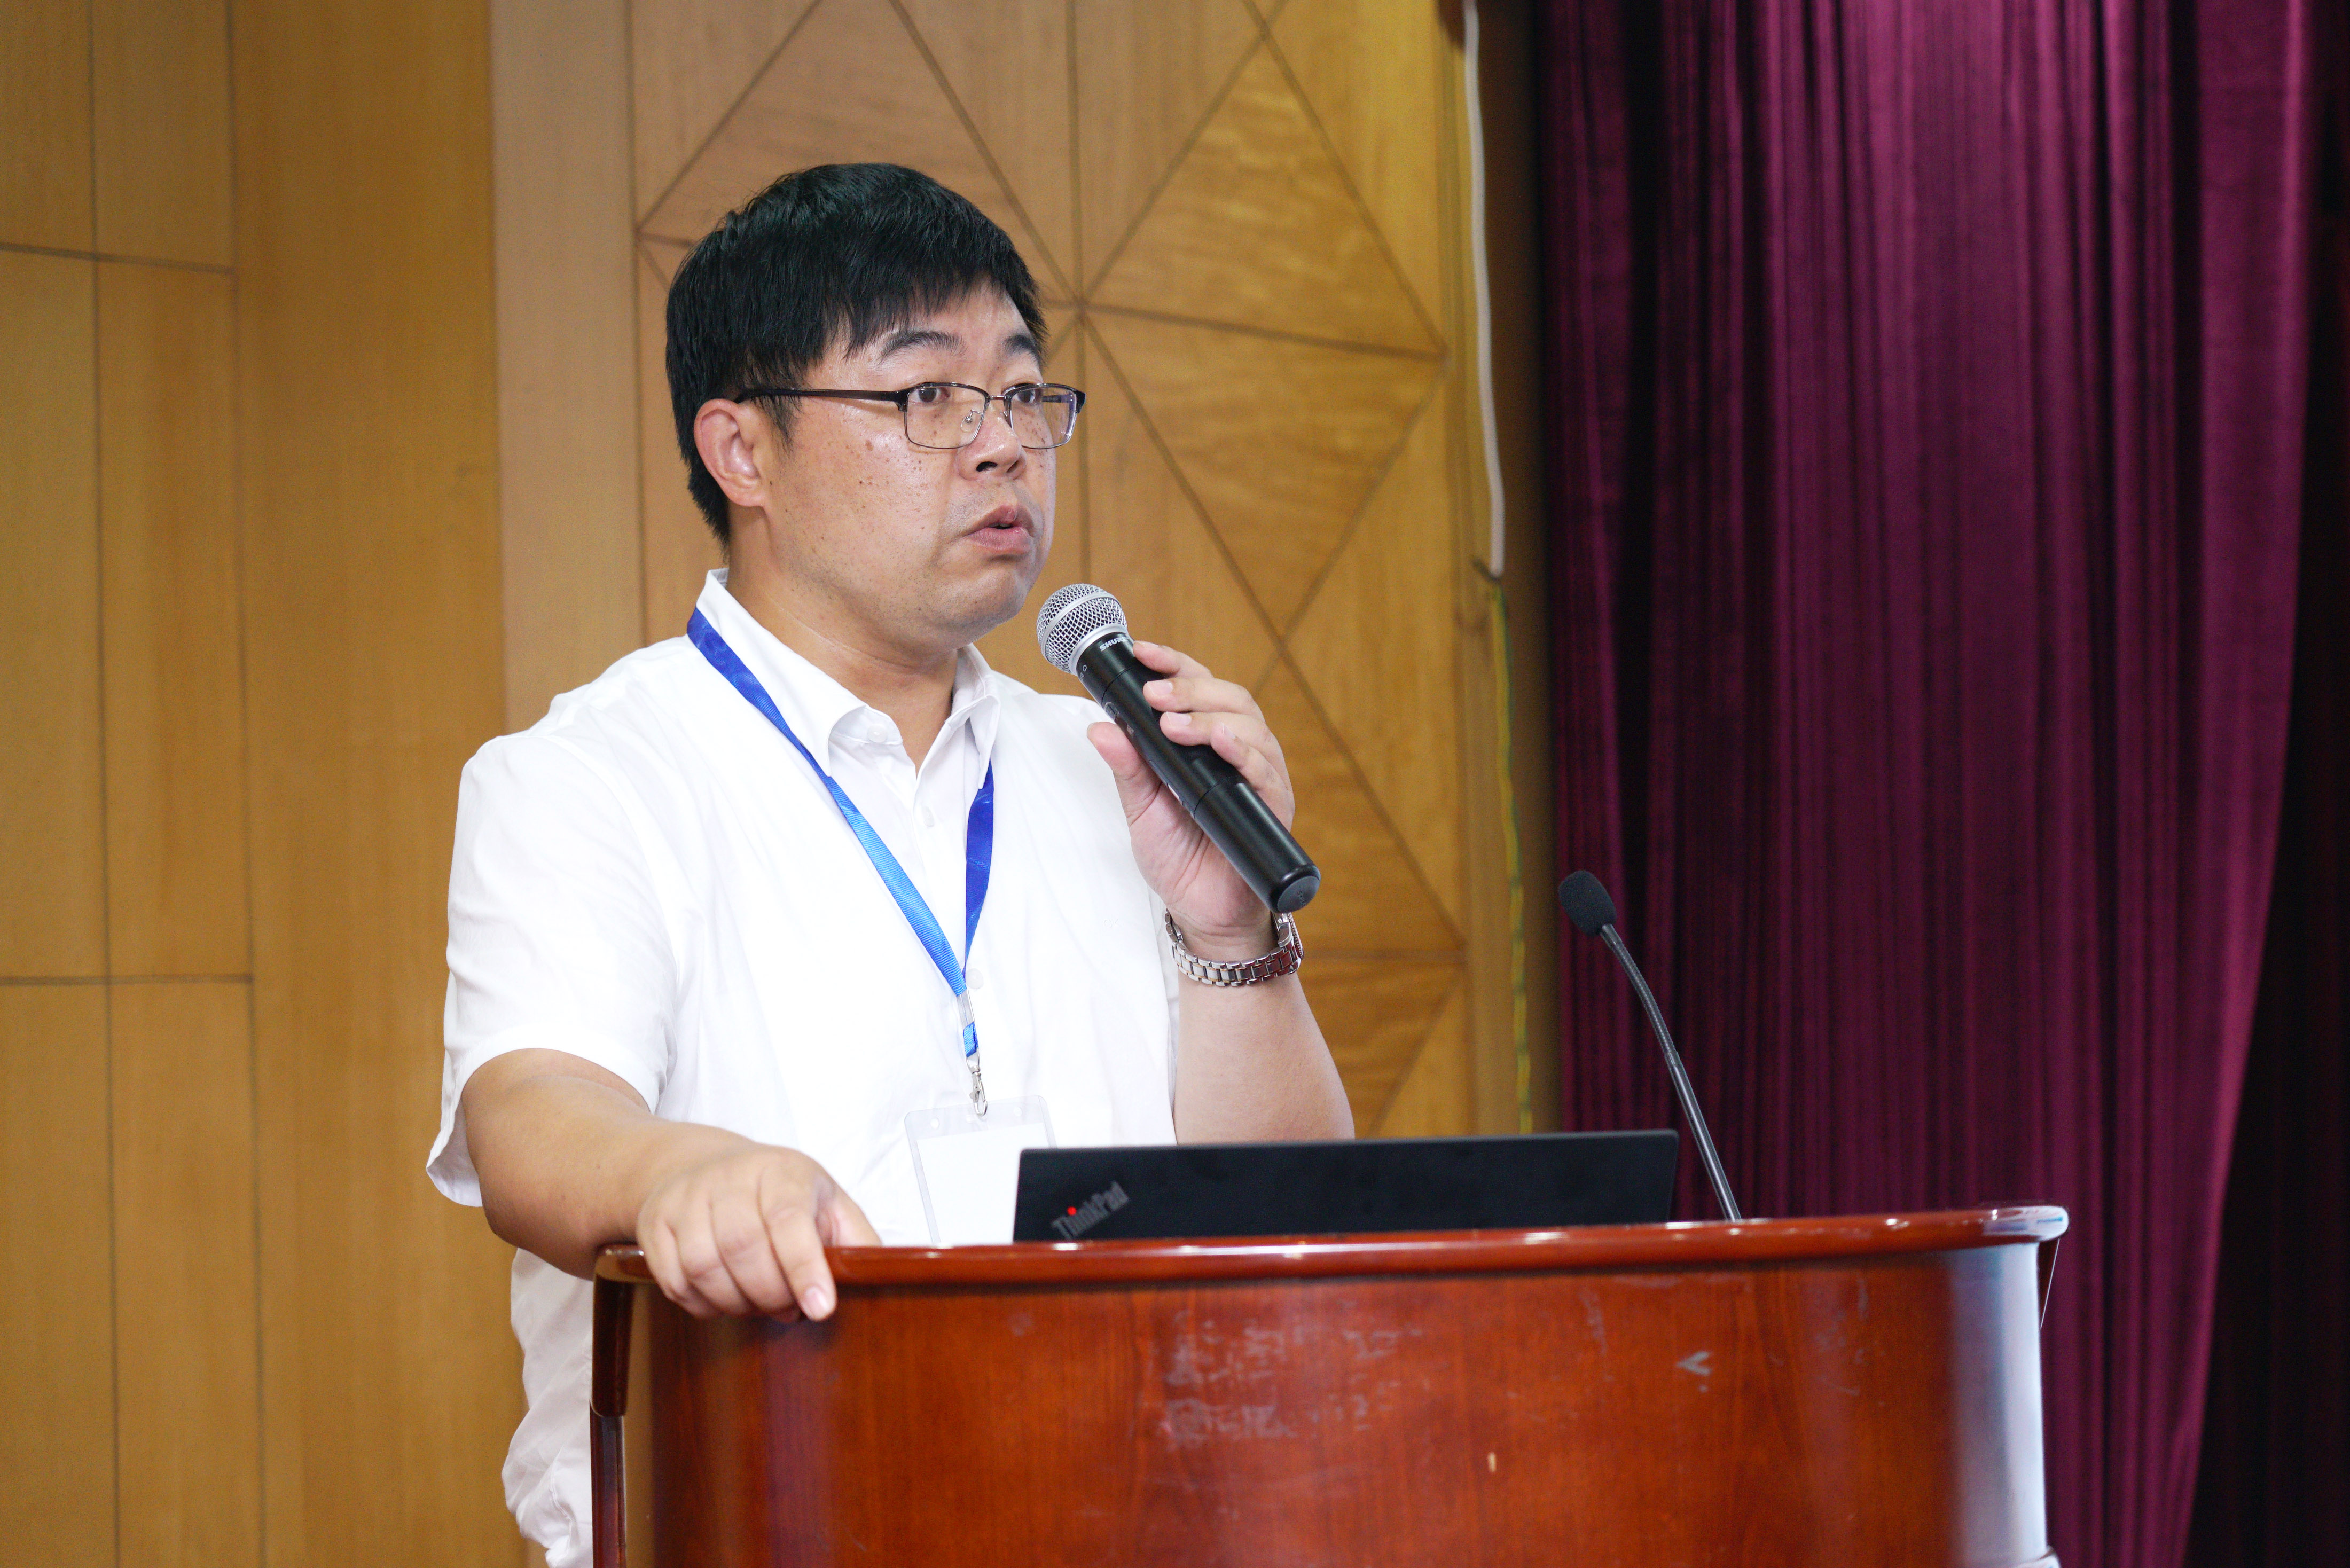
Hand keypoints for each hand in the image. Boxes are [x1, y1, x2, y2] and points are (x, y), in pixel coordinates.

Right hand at [635, 1140, 880, 1319]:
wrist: (703, 1166)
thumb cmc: (779, 1192)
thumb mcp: (827, 1203)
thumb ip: (856, 1239)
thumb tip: (888, 1275)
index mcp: (782, 1171)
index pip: (789, 1219)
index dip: (804, 1267)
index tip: (820, 1308)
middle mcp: (730, 1178)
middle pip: (744, 1247)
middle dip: (770, 1294)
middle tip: (788, 1309)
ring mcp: (686, 1197)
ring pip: (704, 1266)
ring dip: (735, 1302)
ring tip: (757, 1304)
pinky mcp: (655, 1222)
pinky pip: (673, 1279)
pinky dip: (701, 1303)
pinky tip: (723, 1299)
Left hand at [1087, 640, 1291, 957]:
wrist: (1203, 913)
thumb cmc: (1178, 858)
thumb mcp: (1141, 808)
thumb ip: (1127, 768)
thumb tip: (1100, 726)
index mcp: (1206, 745)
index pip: (1198, 689)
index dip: (1174, 666)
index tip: (1142, 651)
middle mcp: (1238, 753)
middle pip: (1229, 697)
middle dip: (1190, 688)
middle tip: (1154, 694)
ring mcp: (1259, 779)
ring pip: (1251, 726)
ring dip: (1211, 717)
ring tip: (1175, 722)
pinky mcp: (1273, 809)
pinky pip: (1266, 773)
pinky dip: (1245, 753)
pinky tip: (1222, 743)